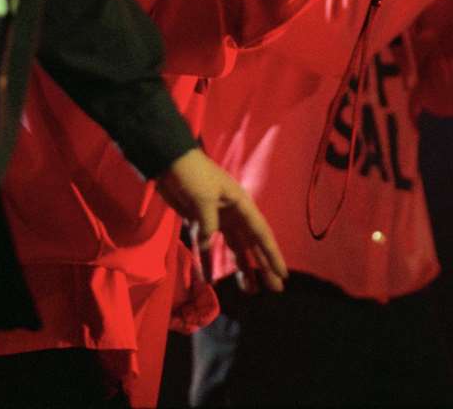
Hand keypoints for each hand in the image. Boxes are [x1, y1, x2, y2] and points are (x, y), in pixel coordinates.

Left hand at [156, 147, 287, 292]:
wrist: (169, 162)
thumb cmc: (192, 174)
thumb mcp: (204, 196)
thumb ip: (209, 224)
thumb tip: (208, 248)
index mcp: (241, 205)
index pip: (261, 234)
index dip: (272, 255)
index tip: (283, 275)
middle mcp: (234, 214)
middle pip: (252, 244)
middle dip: (263, 266)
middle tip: (274, 290)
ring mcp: (218, 219)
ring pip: (235, 248)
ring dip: (243, 268)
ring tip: (251, 290)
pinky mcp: (200, 223)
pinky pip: (209, 247)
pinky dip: (210, 263)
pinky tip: (211, 280)